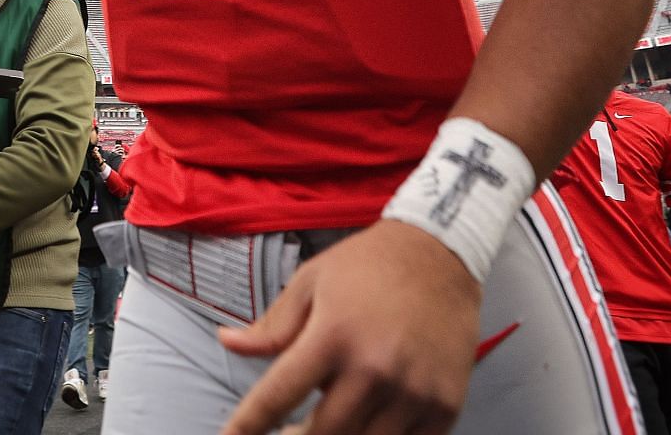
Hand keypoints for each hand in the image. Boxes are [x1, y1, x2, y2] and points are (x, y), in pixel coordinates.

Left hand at [218, 220, 479, 434]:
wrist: (441, 254)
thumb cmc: (368, 266)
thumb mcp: (311, 282)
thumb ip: (271, 325)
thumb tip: (226, 342)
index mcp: (333, 334)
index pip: (277, 397)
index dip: (246, 426)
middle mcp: (374, 367)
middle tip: (288, 433)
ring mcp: (413, 391)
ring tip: (329, 424)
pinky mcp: (444, 405)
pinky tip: (371, 424)